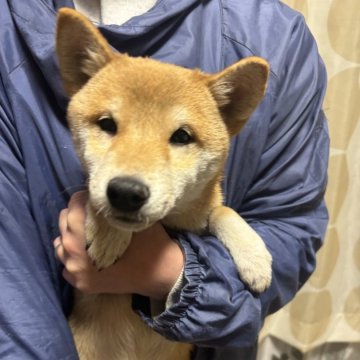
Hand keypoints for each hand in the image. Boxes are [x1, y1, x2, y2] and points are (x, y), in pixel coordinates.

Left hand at [54, 191, 183, 299]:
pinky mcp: (83, 284)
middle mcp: (76, 259)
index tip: (91, 194)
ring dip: (70, 233)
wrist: (161, 275)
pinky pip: (66, 265)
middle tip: (90, 207)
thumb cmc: (151, 245)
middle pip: (64, 227)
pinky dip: (71, 254)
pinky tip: (85, 248)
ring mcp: (78, 274)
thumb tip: (100, 196)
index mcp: (88, 243)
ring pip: (61, 246)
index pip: (73, 212)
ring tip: (86, 227)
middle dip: (75, 213)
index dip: (80, 199)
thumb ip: (114, 209)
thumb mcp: (135, 220)